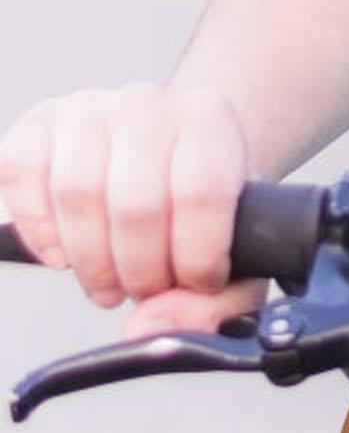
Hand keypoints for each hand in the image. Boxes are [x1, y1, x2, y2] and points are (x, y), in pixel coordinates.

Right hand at [0, 82, 263, 337]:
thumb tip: (147, 328)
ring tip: (111, 283)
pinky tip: (63, 255)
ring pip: (76, 196)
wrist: (181, 158)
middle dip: (140, 272)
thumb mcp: (241, 263)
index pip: (199, 199)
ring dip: (91, 262)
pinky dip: (38, 229)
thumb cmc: (212, 217)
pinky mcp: (39, 123)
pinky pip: (19, 175)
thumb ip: (216, 306)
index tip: (196, 284)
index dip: (194, 261)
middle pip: (134, 207)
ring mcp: (89, 107)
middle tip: (147, 291)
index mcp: (211, 124)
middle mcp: (149, 104)